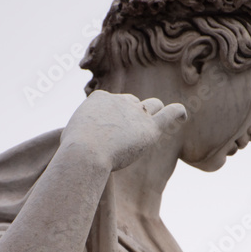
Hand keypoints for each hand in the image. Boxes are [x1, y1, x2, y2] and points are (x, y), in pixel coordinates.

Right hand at [61, 90, 187, 170]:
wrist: (85, 153)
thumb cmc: (73, 151)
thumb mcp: (68, 136)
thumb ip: (78, 134)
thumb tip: (73, 141)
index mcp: (99, 98)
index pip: (111, 104)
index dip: (111, 119)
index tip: (105, 134)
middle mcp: (120, 100)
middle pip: (132, 103)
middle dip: (131, 116)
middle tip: (124, 137)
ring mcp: (136, 112)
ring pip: (152, 106)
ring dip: (152, 114)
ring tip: (150, 126)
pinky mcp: (150, 128)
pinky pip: (170, 113)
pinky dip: (177, 112)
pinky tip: (182, 114)